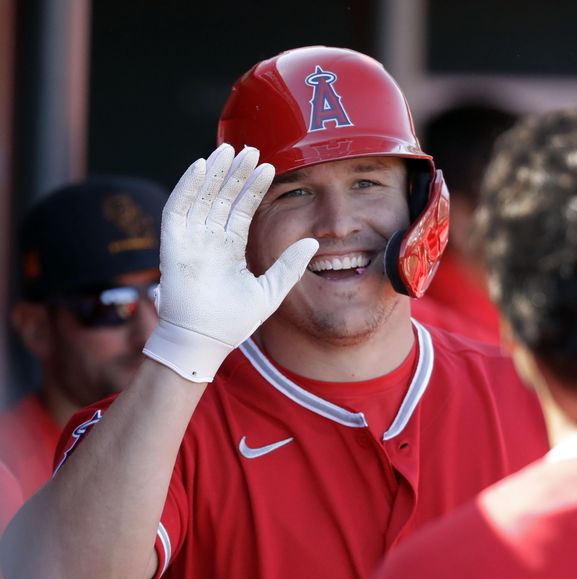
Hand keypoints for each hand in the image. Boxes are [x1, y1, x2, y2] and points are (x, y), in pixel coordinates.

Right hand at [143, 144, 318, 381]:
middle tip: (249, 148)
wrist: (205, 340)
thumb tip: (313, 242)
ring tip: (229, 150)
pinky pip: (178, 208)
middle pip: (222, 196)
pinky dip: (187, 186)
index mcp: (230, 247)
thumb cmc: (234, 321)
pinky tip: (200, 166)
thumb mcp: (271, 290)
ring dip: (214, 172)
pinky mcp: (172, 242)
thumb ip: (289, 265)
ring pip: (202, 196)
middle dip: (235, 173)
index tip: (267, 166)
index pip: (242, 208)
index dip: (253, 187)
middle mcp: (209, 239)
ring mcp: (190, 238)